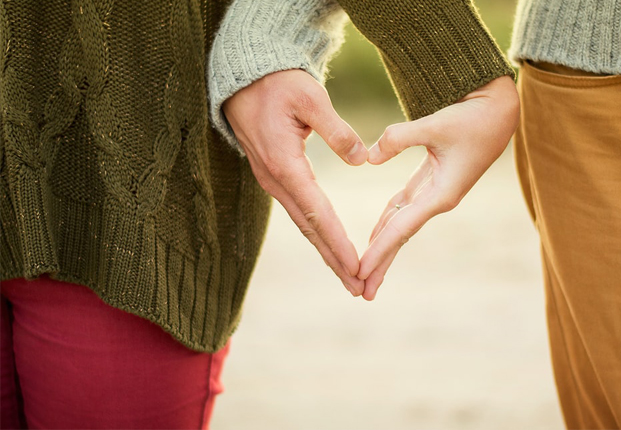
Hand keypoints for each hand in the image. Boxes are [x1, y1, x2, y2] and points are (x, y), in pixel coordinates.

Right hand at [222, 70, 367, 295]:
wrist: (244, 78)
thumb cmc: (278, 84)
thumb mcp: (310, 97)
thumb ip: (337, 130)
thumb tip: (361, 159)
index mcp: (285, 164)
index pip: (317, 212)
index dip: (338, 242)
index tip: (357, 266)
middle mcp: (276, 180)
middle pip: (310, 229)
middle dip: (334, 260)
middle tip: (358, 287)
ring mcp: (272, 180)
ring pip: (304, 224)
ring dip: (326, 251)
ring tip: (349, 276)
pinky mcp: (275, 176)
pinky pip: (299, 211)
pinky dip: (317, 232)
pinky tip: (329, 245)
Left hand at [358, 76, 519, 299]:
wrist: (498, 110)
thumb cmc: (473, 118)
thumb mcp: (435, 124)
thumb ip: (399, 138)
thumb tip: (368, 158)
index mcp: (442, 194)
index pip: (402, 229)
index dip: (379, 251)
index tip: (360, 272)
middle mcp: (438, 200)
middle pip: (401, 237)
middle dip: (381, 263)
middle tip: (361, 291)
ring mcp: (435, 193)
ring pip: (401, 225)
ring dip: (382, 247)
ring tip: (364, 272)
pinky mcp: (431, 181)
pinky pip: (404, 208)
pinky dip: (387, 222)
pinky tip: (374, 236)